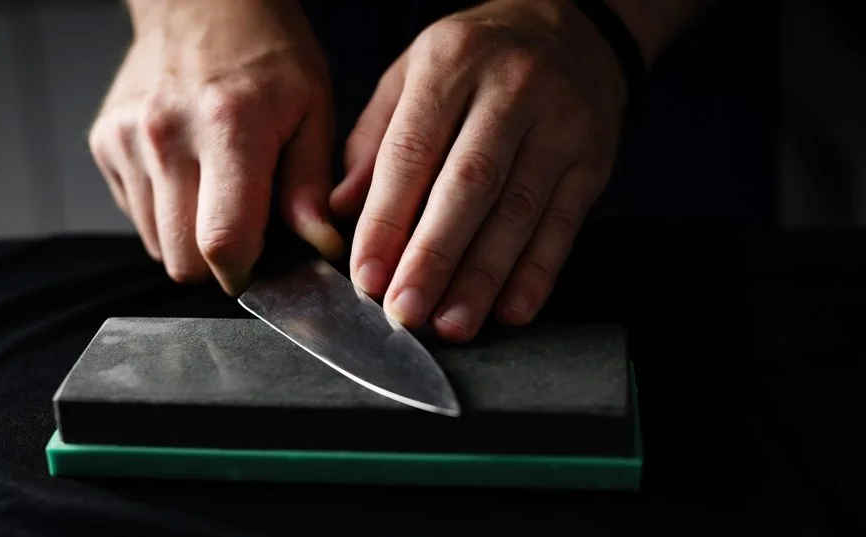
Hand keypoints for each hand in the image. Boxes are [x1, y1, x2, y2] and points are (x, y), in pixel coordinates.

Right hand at [89, 0, 341, 294]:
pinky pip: (136, 215)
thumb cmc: (267, 52)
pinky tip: (188, 172)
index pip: (222, 243)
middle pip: (182, 261)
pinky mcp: (104, 142)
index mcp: (229, 128)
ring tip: (217, 191)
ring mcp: (128, 139)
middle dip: (217, 265)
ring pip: (156, 245)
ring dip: (189, 237)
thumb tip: (317, 246)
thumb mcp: (312, 109)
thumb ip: (310, 185)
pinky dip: (165, 210)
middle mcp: (167, 136)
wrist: (201, 0)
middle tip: (244, 230)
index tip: (261, 269)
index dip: (244, 274)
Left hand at [330, 0, 628, 341]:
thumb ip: (374, 142)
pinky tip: (512, 308)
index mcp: (451, 65)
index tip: (367, 276)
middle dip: (434, 257)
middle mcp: (511, 91)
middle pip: (469, 186)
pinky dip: (537, 273)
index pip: (412, 152)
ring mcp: (560, 125)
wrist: (570, 26)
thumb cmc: (473, 59)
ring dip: (482, 277)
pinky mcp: (593, 160)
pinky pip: (564, 224)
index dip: (387, 220)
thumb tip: (339, 212)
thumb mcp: (410, 75)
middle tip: (406, 311)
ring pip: (518, 212)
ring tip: (452, 323)